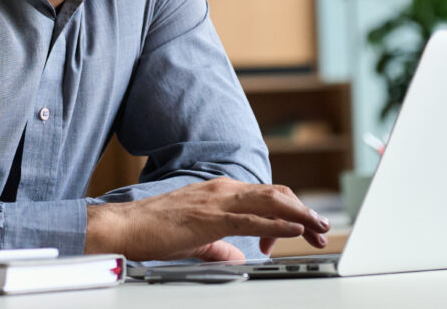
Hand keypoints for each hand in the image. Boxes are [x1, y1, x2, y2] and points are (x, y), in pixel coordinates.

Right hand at [84, 177, 329, 260]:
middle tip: (322, 229)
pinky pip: (253, 218)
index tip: (303, 230)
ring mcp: (218, 200)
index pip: (266, 196)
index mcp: (220, 192)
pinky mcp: (211, 217)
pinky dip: (278, 223)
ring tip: (319, 227)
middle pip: (276, 195)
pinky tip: (294, 230)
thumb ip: (220, 246)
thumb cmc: (153, 231)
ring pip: (271, 202)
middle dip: (303, 211)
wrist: (125, 227)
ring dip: (299, 215)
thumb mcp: (196, 239)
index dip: (290, 211)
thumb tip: (239, 257)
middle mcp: (223, 189)